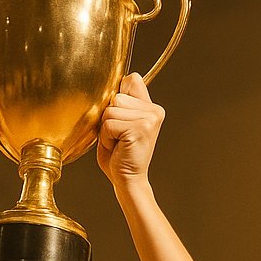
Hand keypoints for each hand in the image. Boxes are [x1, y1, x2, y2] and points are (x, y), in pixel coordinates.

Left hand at [96, 73, 164, 188]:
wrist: (127, 181)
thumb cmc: (118, 156)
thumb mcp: (119, 123)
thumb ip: (118, 104)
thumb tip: (112, 86)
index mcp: (151, 107)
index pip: (131, 79)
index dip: (118, 96)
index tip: (121, 119)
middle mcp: (154, 110)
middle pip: (116, 96)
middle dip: (109, 118)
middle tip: (118, 138)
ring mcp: (149, 119)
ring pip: (110, 110)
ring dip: (107, 129)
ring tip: (117, 143)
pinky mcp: (140, 129)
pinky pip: (109, 124)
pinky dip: (106, 138)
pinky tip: (117, 148)